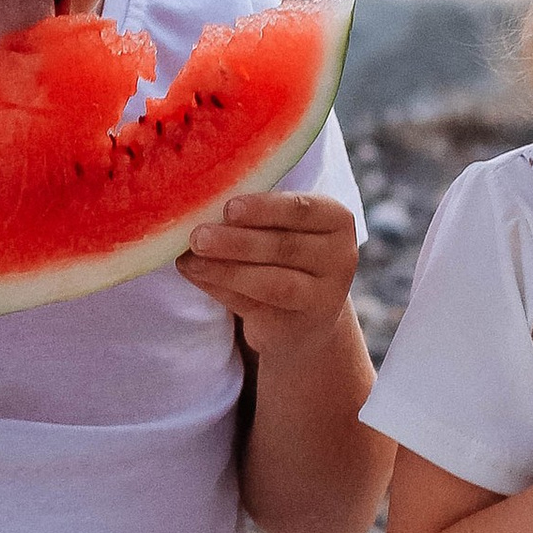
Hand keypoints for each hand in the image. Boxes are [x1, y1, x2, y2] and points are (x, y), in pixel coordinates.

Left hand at [178, 190, 358, 358]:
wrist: (303, 316)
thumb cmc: (284, 257)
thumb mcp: (280, 229)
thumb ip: (250, 218)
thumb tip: (197, 207)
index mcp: (336, 219)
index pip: (301, 209)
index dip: (264, 208)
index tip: (228, 208)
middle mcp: (340, 256)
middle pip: (285, 246)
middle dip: (237, 241)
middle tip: (197, 237)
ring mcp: (326, 295)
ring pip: (272, 282)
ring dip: (227, 269)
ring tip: (191, 258)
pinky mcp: (300, 324)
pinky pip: (256, 305)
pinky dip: (221, 288)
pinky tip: (195, 273)